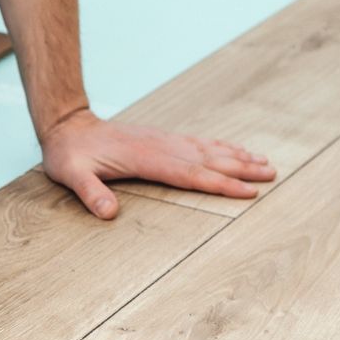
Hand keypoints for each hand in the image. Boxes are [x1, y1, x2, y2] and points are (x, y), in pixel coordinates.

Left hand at [40, 109, 276, 218]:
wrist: (67, 127)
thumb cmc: (69, 155)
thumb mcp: (72, 175)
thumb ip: (90, 192)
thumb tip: (108, 213)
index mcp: (144, 159)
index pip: (189, 174)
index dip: (220, 183)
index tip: (247, 191)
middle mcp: (159, 147)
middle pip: (208, 160)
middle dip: (241, 168)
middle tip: (272, 174)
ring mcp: (162, 141)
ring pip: (207, 149)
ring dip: (237, 156)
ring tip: (265, 162)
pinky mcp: (160, 139)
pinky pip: (197, 142)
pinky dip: (220, 146)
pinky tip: (235, 149)